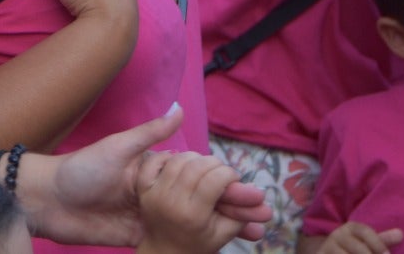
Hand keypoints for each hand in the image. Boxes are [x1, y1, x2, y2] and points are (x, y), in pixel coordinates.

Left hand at [21, 105, 270, 246]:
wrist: (48, 201)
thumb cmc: (80, 169)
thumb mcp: (117, 147)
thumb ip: (150, 133)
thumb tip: (179, 108)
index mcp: (154, 169)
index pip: (200, 177)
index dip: (228, 186)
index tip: (255, 194)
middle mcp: (157, 192)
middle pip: (203, 202)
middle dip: (234, 209)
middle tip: (264, 219)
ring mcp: (150, 216)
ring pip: (195, 223)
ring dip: (224, 229)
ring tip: (253, 236)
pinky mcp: (139, 237)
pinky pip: (174, 242)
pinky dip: (199, 244)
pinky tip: (221, 248)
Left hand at [136, 151, 267, 252]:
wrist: (162, 253)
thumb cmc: (196, 245)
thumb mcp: (221, 236)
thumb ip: (239, 215)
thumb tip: (261, 195)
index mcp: (193, 215)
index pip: (216, 180)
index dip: (229, 174)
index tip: (234, 177)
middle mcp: (172, 202)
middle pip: (198, 166)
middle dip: (215, 164)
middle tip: (221, 171)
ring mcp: (155, 194)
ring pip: (179, 160)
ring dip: (195, 158)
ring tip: (204, 166)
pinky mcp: (142, 189)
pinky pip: (155, 163)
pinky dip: (168, 158)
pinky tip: (181, 163)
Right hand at [315, 222, 403, 253]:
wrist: (327, 253)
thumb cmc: (354, 249)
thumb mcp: (367, 243)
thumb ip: (383, 240)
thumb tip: (401, 233)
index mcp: (351, 228)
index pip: (366, 232)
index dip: (378, 244)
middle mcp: (337, 235)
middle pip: (358, 248)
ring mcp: (328, 247)